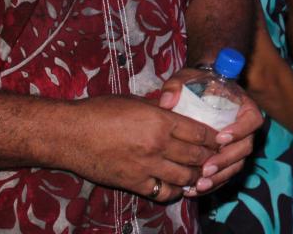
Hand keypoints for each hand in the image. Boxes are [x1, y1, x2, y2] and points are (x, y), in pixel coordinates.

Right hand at [57, 94, 219, 202]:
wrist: (69, 134)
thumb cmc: (100, 111)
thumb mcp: (136, 101)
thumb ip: (160, 109)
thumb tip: (177, 109)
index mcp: (160, 120)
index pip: (200, 133)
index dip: (215, 138)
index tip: (222, 139)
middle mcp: (157, 145)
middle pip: (197, 157)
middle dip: (211, 158)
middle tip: (218, 158)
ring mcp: (146, 166)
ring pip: (184, 177)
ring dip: (197, 177)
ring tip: (202, 174)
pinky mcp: (133, 183)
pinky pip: (162, 192)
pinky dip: (175, 191)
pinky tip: (178, 187)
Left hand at [158, 68, 262, 196]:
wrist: (198, 93)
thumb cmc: (196, 84)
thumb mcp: (187, 78)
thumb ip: (177, 85)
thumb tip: (167, 101)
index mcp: (243, 106)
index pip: (253, 119)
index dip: (240, 130)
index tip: (220, 138)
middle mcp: (244, 128)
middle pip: (245, 148)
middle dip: (226, 160)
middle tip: (206, 168)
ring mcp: (237, 145)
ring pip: (237, 165)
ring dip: (220, 176)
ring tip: (200, 184)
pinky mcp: (226, 158)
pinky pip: (225, 174)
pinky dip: (213, 183)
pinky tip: (195, 190)